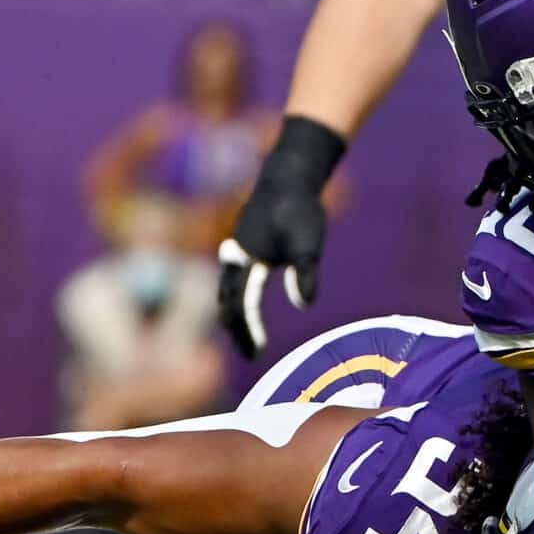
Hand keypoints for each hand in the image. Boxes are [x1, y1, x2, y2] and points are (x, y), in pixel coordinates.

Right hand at [217, 116, 345, 357]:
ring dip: (233, 317)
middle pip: (225, 302)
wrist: (289, 177)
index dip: (247, 330)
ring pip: (225, 292)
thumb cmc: (300, 210)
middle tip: (251, 356)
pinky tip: (248, 311)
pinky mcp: (244, 248)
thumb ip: (305, 273)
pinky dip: (236, 300)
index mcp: (245, 259)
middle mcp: (234, 257)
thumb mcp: (308, 243)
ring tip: (247, 339)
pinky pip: (232, 281)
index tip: (258, 353)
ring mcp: (237, 252)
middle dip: (235, 330)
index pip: (239, 304)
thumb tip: (302, 304)